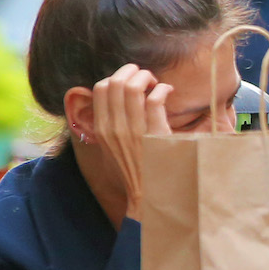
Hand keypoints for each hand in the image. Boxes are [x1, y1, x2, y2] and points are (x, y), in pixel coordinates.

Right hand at [91, 63, 171, 220]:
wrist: (146, 198)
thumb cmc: (131, 176)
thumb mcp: (108, 152)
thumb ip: (105, 131)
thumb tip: (107, 110)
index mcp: (102, 130)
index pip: (100, 88)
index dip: (116, 78)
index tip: (130, 82)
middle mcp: (114, 128)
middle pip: (115, 82)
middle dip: (132, 72)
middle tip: (145, 78)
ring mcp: (134, 130)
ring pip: (133, 86)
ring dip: (146, 77)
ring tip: (156, 83)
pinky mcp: (154, 134)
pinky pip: (155, 99)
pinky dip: (162, 89)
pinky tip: (168, 92)